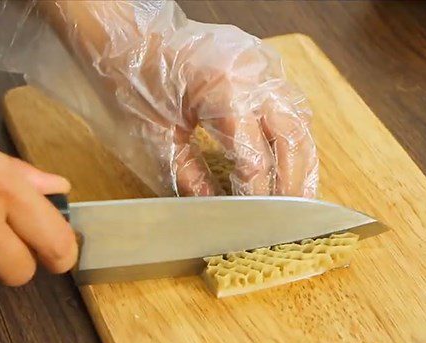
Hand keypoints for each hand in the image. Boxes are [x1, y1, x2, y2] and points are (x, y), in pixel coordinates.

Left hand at [0, 0, 318, 196]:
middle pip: (292, 138)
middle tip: (291, 217)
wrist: (125, 35)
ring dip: (300, 159)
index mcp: (225, 89)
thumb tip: (218, 212)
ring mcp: (262, 62)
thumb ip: (190, 179)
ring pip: (299, 119)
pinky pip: (289, 103)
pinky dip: (292, 136)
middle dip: (292, 182)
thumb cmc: (130, 79)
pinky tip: (288, 161)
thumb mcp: (154, 139)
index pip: (254, 157)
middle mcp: (254, 72)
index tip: (254, 223)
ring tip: (298, 196)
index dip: (255, 195)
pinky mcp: (262, 62)